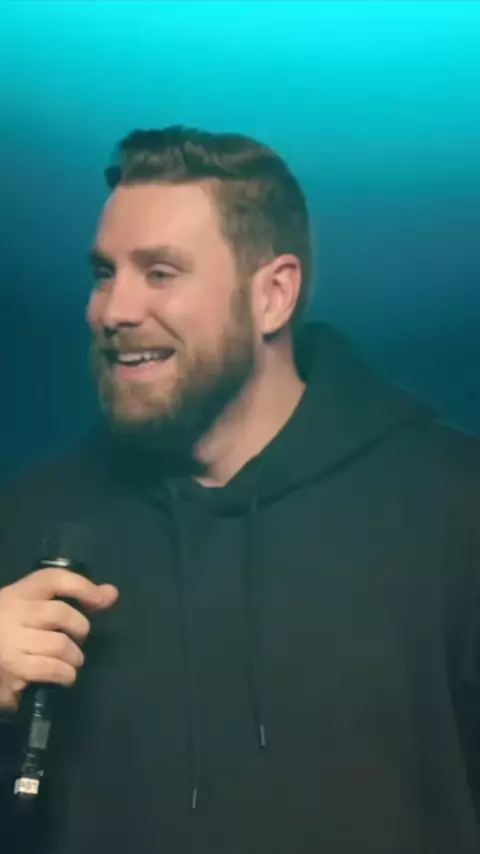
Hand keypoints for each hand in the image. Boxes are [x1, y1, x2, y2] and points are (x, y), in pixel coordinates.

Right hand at [0, 568, 117, 710]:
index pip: (53, 578)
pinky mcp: (12, 669)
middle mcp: (12, 613)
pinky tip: (64, 676)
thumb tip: (112, 593)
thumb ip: (67, 599)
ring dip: (74, 657)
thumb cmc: (5, 633)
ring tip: (72, 662)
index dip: (82, 586)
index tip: (104, 598)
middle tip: (78, 638)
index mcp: (17, 593)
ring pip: (60, 644)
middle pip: (60, 613)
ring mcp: (10, 642)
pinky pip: (51, 669)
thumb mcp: (28, 609)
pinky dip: (65, 674)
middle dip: (80, 628)